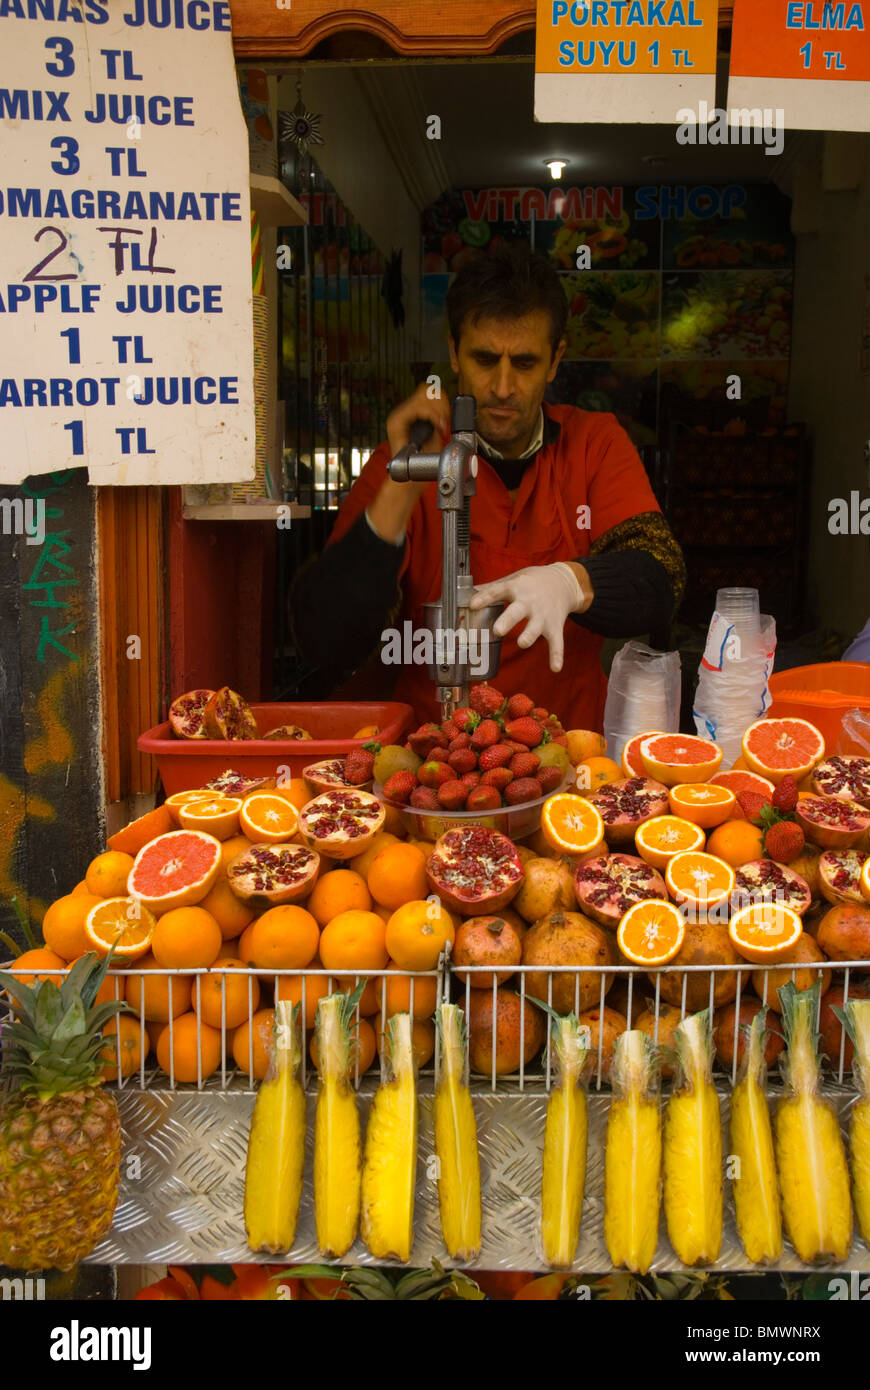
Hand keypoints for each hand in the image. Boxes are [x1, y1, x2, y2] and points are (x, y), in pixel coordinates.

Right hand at [368, 384, 449, 544]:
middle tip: (445, 421)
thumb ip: (440, 421)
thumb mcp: (437, 436)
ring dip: (438, 410)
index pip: (428, 391)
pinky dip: (431, 415)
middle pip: (426, 389)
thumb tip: (447, 408)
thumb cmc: (424, 462)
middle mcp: (404, 411)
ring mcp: (399, 416)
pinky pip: (417, 408)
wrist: (412, 479)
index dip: (443, 399)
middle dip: (442, 403)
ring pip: (423, 396)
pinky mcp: (395, 422)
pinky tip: (436, 427)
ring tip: (441, 425)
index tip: (447, 417)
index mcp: (413, 414)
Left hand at [469, 562, 590, 673]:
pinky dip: (556, 656)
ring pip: (535, 628)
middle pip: (517, 612)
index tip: (472, 604)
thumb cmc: (533, 582)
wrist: (564, 583)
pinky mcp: (554, 627)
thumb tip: (467, 595)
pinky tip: (555, 668)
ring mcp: (543, 616)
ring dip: (529, 636)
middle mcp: (529, 602)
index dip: (485, 597)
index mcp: (516, 588)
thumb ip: (493, 588)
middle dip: (507, 621)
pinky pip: (556, 643)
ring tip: (522, 643)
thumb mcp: (514, 579)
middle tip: (497, 630)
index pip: (498, 591)